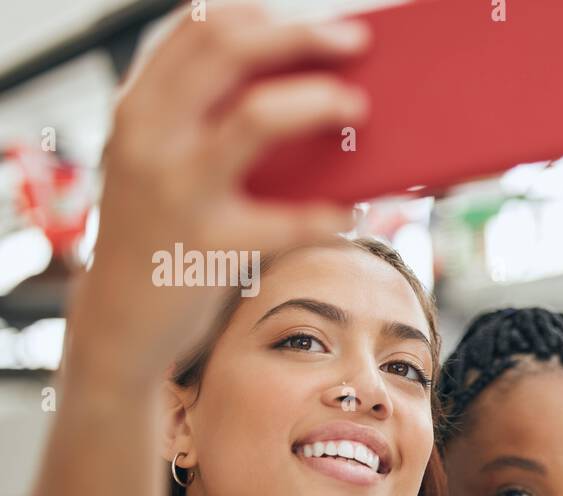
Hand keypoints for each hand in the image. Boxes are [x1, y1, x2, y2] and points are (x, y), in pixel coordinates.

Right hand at [73, 3, 371, 374]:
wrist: (120, 316)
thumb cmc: (159, 227)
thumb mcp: (157, 160)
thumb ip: (201, 117)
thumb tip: (295, 79)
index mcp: (139, 108)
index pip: (197, 28)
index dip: (259, 14)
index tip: (309, 17)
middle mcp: (149, 137)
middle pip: (230, 52)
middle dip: (301, 37)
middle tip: (357, 42)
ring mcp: (177, 189)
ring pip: (257, 117)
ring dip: (318, 102)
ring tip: (358, 106)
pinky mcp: (210, 245)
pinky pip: (288, 221)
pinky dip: (327, 212)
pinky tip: (352, 210)